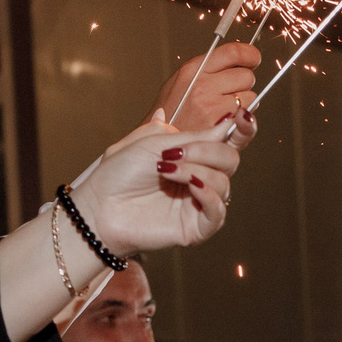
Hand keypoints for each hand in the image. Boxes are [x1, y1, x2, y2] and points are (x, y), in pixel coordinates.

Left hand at [66, 120, 243, 257]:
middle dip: (206, 150)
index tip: (242, 113)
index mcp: (191, 156)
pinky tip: (190, 186)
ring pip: (224, 182)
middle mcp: (199, 178)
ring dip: (195, 170)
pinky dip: (208, 194)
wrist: (99, 206)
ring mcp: (199, 203)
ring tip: (165, 170)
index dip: (241, 128)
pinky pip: (218, 210)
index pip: (226, 142)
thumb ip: (189, 135)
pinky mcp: (197, 227)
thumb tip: (220, 124)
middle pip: (229, 159)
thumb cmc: (119, 174)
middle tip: (173, 152)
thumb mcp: (152, 142)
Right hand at [152, 40, 260, 134]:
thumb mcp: (181, 83)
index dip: (249, 54)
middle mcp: (202, 85)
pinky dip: (243, 120)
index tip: (253, 58)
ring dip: (244, 103)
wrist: (162, 146)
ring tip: (224, 110)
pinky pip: (248, 117)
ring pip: (251, 96)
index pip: (232, 52)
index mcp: (192, 70)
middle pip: (246, 75)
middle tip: (230, 93)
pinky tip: (227, 122)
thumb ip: (208, 72)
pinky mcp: (222, 126)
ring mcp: (212, 106)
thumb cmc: (171, 116)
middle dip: (244, 84)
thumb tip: (237, 63)